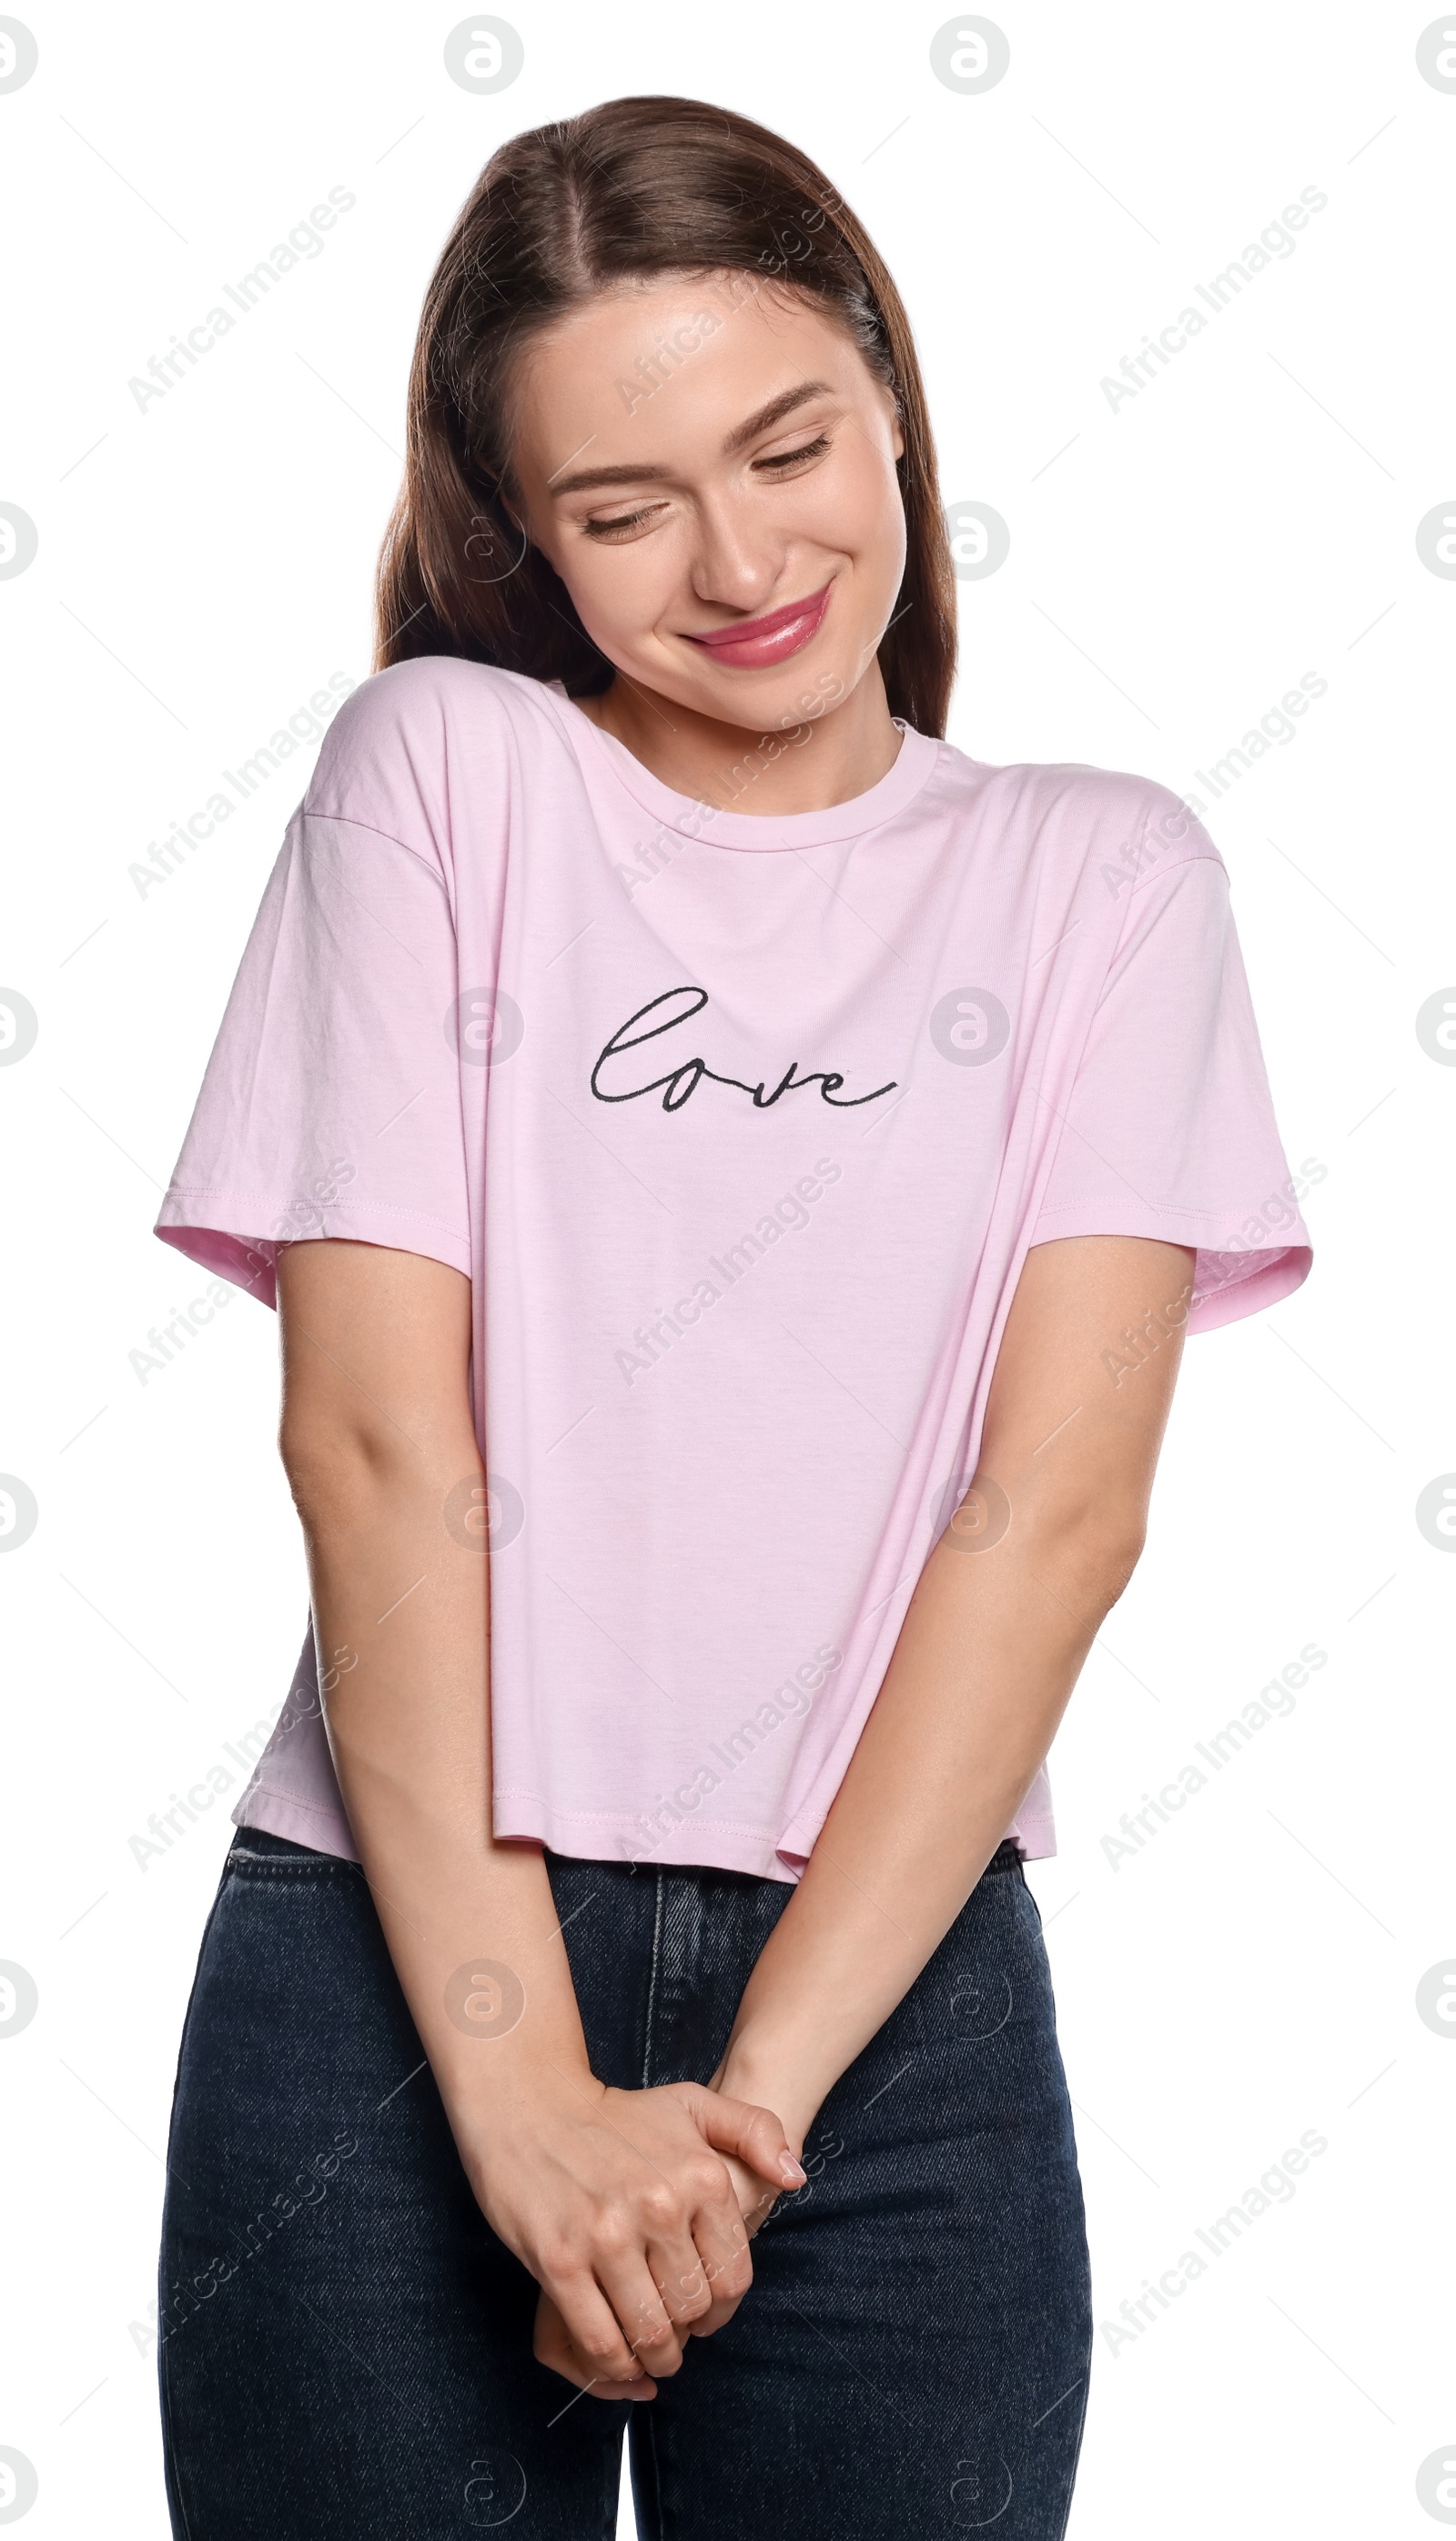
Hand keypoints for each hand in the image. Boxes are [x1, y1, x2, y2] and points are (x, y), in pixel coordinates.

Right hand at [451, 2072, 803, 2397]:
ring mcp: (607, 2237)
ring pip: (650, 2332)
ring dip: (654, 2357)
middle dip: (687, 2333)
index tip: (703, 2310)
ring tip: (650, 2352)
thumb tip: (794, 2178)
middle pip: (692, 2309)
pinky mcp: (561, 2263)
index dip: (722, 2307)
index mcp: (700, 2176)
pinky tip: (617, 2358)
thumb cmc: (615, 2113)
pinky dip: (613, 2365)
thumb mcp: (694, 2104)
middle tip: (672, 2331)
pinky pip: (600, 2340)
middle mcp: (660, 2207)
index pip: (732, 2276)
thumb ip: (756, 2131)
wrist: (531, 2105)